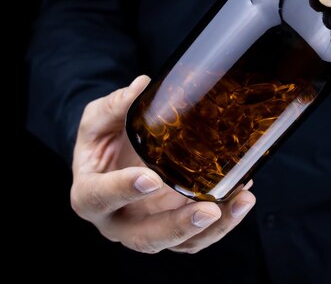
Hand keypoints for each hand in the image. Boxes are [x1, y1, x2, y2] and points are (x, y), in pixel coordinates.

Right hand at [70, 75, 255, 253]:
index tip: (152, 178)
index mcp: (89, 193)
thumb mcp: (99, 118)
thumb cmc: (103, 138)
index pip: (98, 197)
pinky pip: (198, 237)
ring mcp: (148, 227)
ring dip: (213, 229)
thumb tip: (141, 87)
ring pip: (179, 244)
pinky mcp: (172, 227)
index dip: (122, 190)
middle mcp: (117, 220)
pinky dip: (224, 221)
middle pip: (144, 238)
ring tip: (241, 201)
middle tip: (209, 209)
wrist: (115, 156)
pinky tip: (241, 196)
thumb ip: (115, 106)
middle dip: (178, 226)